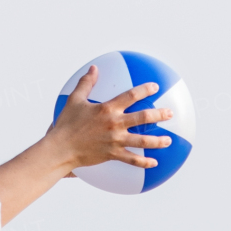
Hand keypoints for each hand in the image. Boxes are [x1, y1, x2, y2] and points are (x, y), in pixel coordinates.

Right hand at [44, 66, 172, 172]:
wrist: (61, 148)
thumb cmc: (66, 123)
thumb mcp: (74, 100)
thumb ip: (86, 83)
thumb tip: (93, 68)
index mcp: (107, 109)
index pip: (131, 96)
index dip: (144, 90)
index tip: (155, 88)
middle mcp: (115, 124)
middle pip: (143, 117)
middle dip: (159, 115)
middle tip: (169, 113)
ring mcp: (115, 140)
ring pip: (142, 141)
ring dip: (157, 141)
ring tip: (168, 140)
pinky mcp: (112, 154)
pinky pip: (132, 159)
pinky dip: (144, 162)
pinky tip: (154, 163)